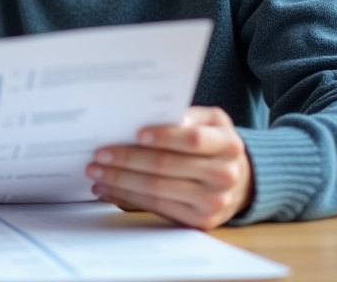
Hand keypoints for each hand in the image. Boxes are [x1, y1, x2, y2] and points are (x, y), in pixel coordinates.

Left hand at [87, 106, 253, 229]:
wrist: (239, 181)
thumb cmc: (214, 143)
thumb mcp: (212, 122)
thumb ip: (190, 116)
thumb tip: (158, 115)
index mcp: (228, 145)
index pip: (193, 140)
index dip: (164, 136)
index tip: (136, 133)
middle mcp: (224, 175)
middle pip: (167, 166)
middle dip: (129, 159)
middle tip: (100, 154)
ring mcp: (212, 201)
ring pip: (157, 189)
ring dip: (121, 180)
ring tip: (97, 172)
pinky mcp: (199, 220)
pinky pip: (156, 207)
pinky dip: (128, 197)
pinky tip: (109, 188)